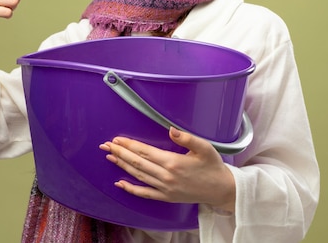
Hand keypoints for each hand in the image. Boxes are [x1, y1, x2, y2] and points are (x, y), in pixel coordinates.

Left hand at [99, 127, 235, 211]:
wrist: (221, 189)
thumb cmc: (213, 166)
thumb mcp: (204, 148)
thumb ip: (187, 138)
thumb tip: (171, 129)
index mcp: (173, 162)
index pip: (145, 152)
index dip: (129, 145)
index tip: (117, 139)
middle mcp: (166, 176)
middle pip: (137, 163)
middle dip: (120, 153)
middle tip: (106, 146)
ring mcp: (165, 189)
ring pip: (138, 176)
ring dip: (122, 166)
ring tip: (110, 157)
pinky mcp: (166, 197)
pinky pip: (144, 193)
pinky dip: (131, 188)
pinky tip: (120, 183)